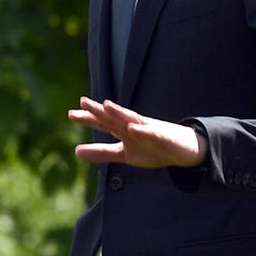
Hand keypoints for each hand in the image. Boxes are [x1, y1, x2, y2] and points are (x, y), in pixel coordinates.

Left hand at [69, 99, 205, 167]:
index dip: (88, 118)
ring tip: (106, 106)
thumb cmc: (153, 149)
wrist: (184, 150)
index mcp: (124, 130)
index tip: (71, 114)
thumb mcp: (124, 154)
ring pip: (132, 119)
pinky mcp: (162, 136)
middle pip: (114, 117)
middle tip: (83, 102)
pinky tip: (132, 128)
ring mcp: (148, 129)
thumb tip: (76, 151)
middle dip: (100, 110)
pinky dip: (142, 130)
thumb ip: (101, 152)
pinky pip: (151, 133)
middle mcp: (134, 126)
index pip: (104, 122)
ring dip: (119, 112)